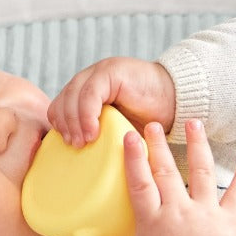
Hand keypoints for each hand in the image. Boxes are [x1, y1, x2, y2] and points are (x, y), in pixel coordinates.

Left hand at [48, 57, 176, 146]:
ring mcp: (99, 72)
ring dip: (74, 121)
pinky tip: (93, 132)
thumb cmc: (149, 119)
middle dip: (64, 124)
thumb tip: (78, 163)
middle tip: (73, 146)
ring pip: (73, 95)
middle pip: (63, 99)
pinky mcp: (111, 72)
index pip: (60, 104)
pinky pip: (90, 93)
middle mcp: (90, 78)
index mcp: (87, 90)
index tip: (65, 144)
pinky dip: (87, 114)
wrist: (176, 99)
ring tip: (82, 142)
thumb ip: (99, 135)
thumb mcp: (117, 128)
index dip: (59, 123)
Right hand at [99, 122, 235, 235]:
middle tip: (152, 124)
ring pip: (201, 172)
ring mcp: (205, 214)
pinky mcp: (228, 221)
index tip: (130, 136)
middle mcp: (178, 212)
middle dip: (158, 144)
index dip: (134, 157)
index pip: (140, 182)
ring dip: (197, 145)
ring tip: (192, 123)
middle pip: (166, 170)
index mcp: (153, 221)